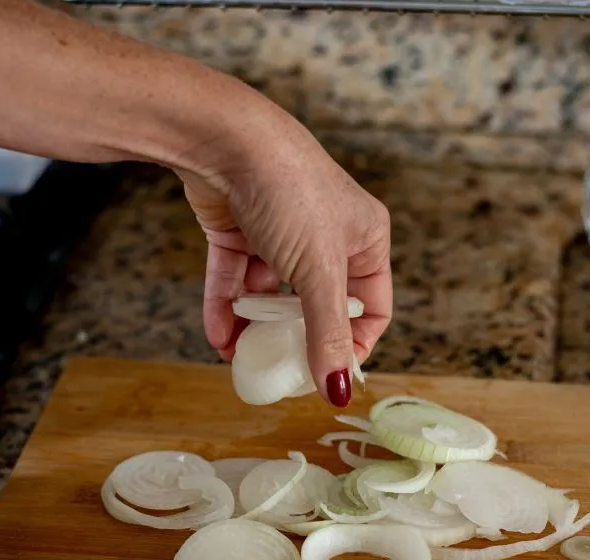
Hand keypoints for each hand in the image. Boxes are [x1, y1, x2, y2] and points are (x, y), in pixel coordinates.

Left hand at [175, 105, 391, 408]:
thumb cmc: (289, 191)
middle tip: (280, 371)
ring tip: (241, 358)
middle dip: (296, 339)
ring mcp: (280, 231)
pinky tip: (219, 337)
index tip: (327, 375)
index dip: (352, 343)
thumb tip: (337, 390)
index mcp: (365, 237)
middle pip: (316, 303)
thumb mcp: (318, 272)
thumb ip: (326, 333)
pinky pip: (236, 279)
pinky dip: (227, 307)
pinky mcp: (239, 228)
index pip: (370, 306)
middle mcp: (327, 234)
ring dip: (256, 327)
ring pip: (272, 294)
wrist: (225, 139)